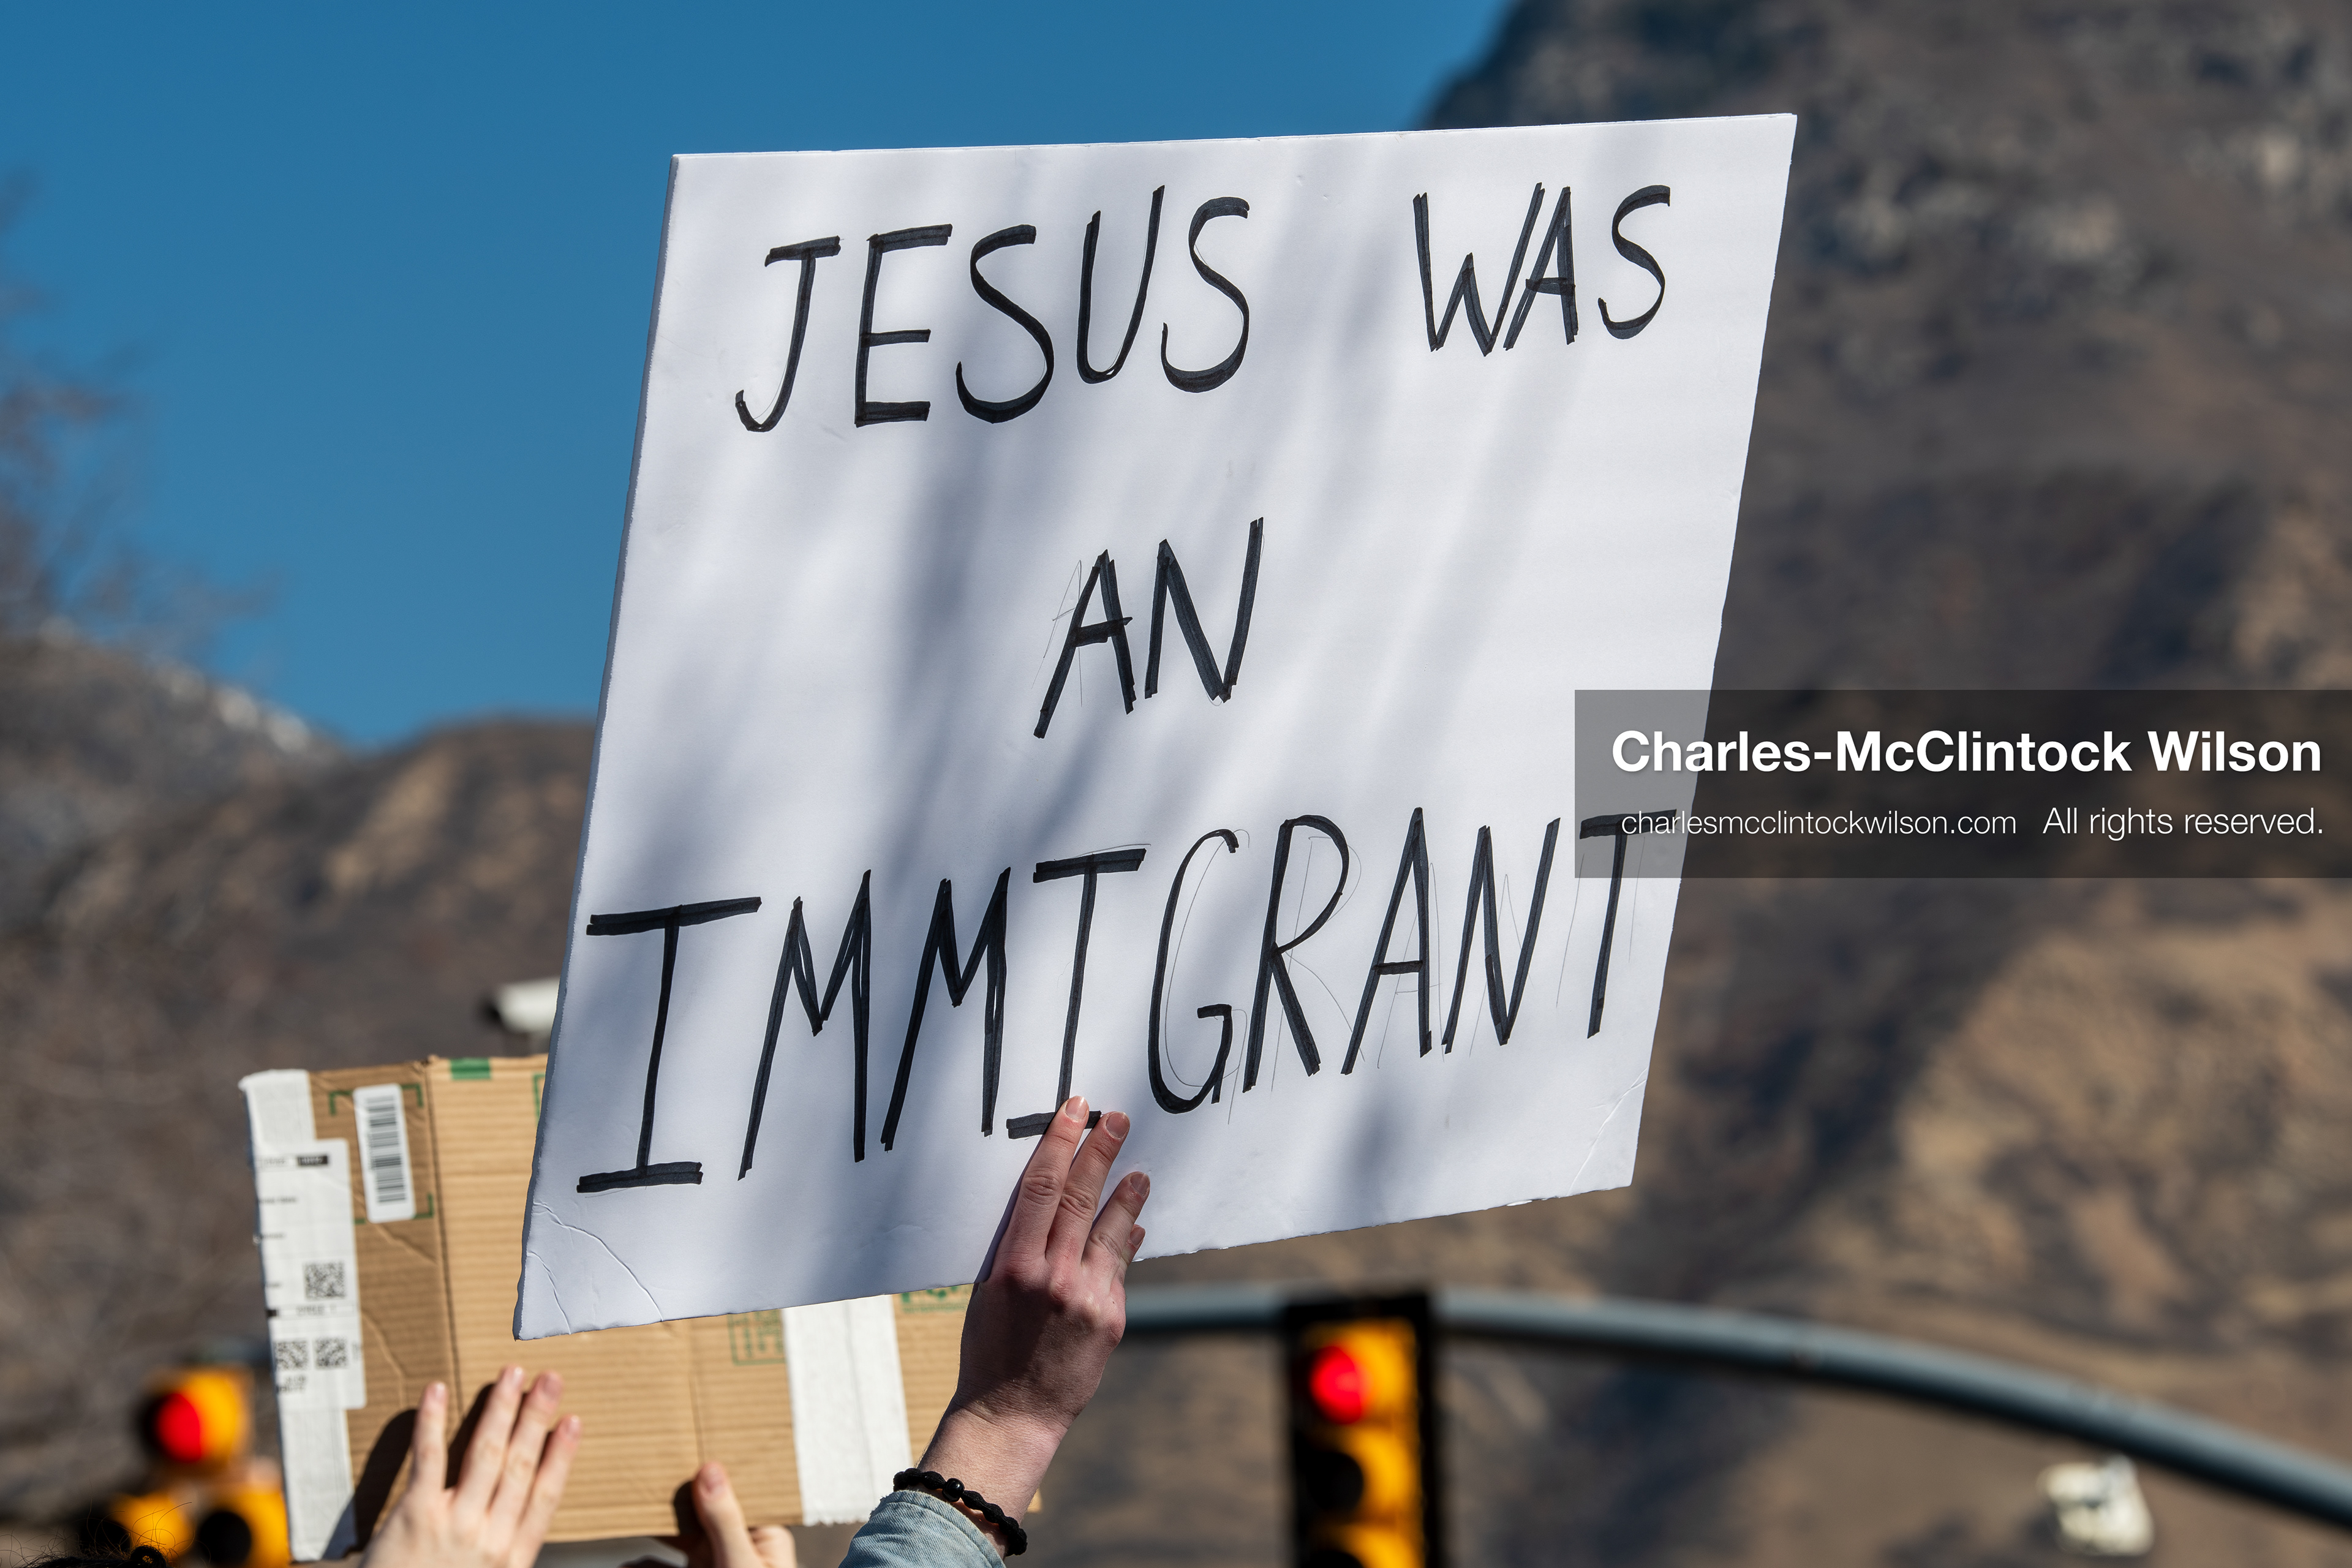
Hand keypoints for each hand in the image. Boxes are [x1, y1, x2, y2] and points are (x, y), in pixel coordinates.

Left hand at [360, 1367, 579, 1567]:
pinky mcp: (414, 1514)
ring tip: (511, 1376)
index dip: (561, 1456)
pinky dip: (433, 1421)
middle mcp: (489, 1536)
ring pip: (485, 1454)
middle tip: (549, 1380)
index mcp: (512, 1557)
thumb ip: (504, 1554)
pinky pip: (429, 1458)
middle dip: (536, 1418)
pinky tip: (438, 1392)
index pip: (545, 1496)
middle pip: (520, 1465)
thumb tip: (523, 1519)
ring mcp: (453, 1522)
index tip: (574, 1422)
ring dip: (501, 1410)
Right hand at [626, 1461, 792, 1567]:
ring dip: (651, 1531)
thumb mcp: (740, 1563)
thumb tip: (709, 1468)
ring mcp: (714, 1564)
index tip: (675, 1449)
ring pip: (677, 1541)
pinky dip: (644, 1565)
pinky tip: (625, 1563)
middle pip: (699, 1512)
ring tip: (622, 1513)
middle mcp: (737, 1545)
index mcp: (762, 1532)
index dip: (706, 1470)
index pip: (732, 1490)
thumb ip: (725, 1520)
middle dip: (670, 1498)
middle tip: (637, 1475)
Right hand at [914, 1096, 1149, 1546]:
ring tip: (1139, 1170)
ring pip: (1111, 1230)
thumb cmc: (989, 1349)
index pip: (1040, 1189)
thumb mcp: (989, 1290)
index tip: (1074, 1111)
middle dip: (1100, 1152)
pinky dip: (1125, 1241)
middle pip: (1081, 1198)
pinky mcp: (1111, 1319)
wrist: (1012, 1412)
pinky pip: (1120, 1268)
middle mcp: (1053, 1277)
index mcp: (1013, 1265)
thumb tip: (1056, 1204)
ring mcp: (1087, 1298)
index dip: (1059, 1144)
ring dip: (1126, 1194)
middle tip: (1118, 1117)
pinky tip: (1133, 1224)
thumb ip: (1020, 1246)